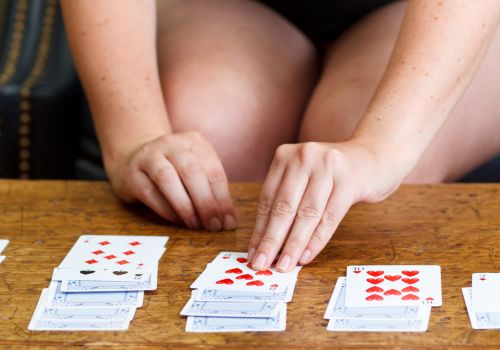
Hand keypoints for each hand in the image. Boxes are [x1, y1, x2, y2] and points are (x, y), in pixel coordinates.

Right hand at [106, 131, 235, 230]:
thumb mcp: (195, 168)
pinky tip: (178, 221)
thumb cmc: (174, 169)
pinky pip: (149, 192)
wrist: (134, 159)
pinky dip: (166, 209)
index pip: (213, 170)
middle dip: (206, 202)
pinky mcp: (131, 173)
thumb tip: (225, 219)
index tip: (228, 222)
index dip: (223, 198)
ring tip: (196, 225)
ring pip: (167, 178)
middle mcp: (171, 144)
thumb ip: (209, 188)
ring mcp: (149, 156)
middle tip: (213, 226)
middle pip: (192, 171)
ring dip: (185, 206)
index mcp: (194, 142)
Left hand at [248, 140, 404, 271]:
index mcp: (286, 155)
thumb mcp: (304, 178)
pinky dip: (316, 240)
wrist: (375, 156)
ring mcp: (328, 166)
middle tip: (261, 264)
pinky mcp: (350, 180)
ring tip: (284, 265)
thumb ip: (287, 203)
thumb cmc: (333, 174)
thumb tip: (265, 243)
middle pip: (284, 206)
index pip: (268, 198)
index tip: (253, 253)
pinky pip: (330, 217)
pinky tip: (306, 255)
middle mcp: (304, 157)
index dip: (259, 229)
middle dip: (271, 240)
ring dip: (293, 244)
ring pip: (306, 214)